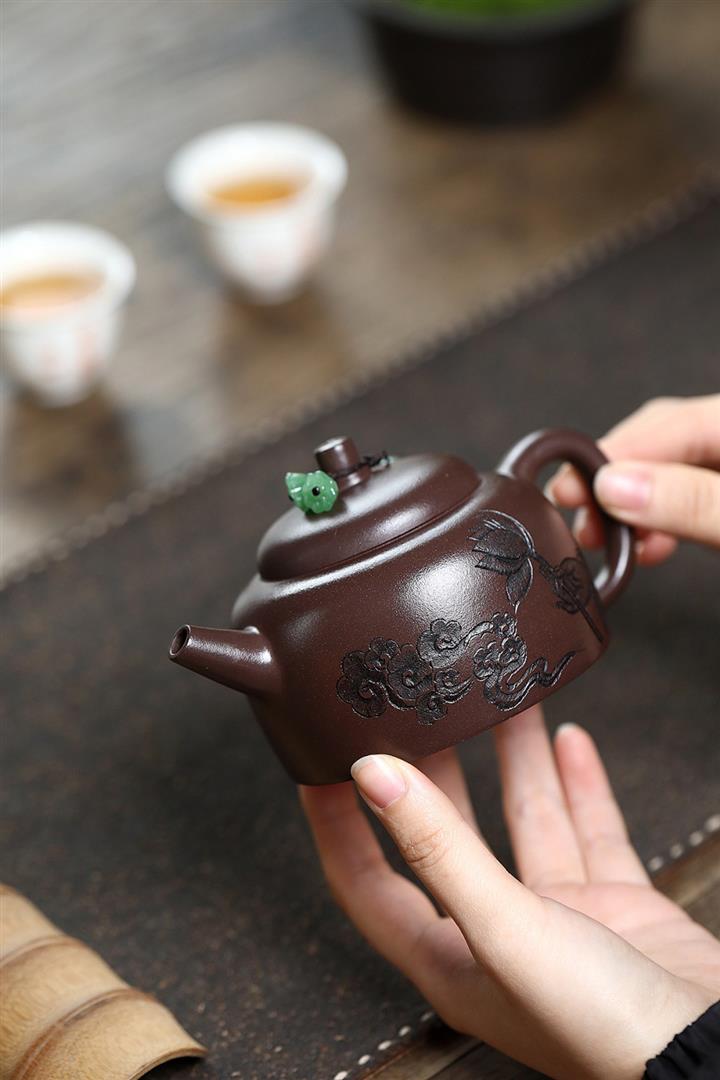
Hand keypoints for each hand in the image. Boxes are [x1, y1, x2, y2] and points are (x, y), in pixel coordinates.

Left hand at [301, 708, 719, 1079]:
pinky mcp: (615, 906)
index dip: (337, 824)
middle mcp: (495, 935)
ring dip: (511, 758)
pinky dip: (577, 783)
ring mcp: (558, 919)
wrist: (713, 1056)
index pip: (367, 881)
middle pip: (446, 834)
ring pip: (523, 818)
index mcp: (449, 957)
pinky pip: (590, 830)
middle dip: (430, 769)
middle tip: (416, 709)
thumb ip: (440, 850)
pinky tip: (567, 740)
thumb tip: (373, 777)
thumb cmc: (602, 1027)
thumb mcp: (505, 931)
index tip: (319, 762)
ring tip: (496, 696)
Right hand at [547, 394, 719, 562]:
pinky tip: (645, 547)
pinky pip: (687, 499)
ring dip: (628, 506)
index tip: (572, 487)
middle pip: (663, 441)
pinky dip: (658, 522)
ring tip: (600, 534)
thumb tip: (615, 486)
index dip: (615, 452)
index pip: (672, 422)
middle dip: (612, 478)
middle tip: (573, 507)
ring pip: (671, 471)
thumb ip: (690, 500)